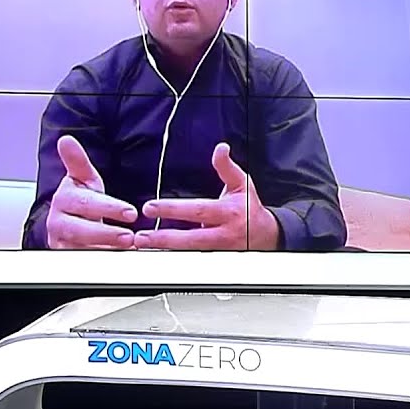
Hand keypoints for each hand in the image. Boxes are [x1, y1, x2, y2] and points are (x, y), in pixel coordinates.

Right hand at [45, 135, 137, 248]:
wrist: (65, 221)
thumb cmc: (80, 199)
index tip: (131, 212)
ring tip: (128, 248)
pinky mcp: (67, 256)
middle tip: (129, 237)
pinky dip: (101, 259)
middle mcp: (59, 221)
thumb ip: (77, 162)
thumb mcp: (82, 179)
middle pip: (80, 230)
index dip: (108, 207)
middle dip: (106, 234)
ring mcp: (62, 241)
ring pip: (80, 249)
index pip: (85, 203)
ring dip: (105, 250)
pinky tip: (119, 258)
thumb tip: (66, 140)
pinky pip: (82, 260)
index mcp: (65, 199)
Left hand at [134, 143, 279, 250]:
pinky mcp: (218, 260)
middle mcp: (225, 233)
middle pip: (192, 238)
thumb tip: (221, 148)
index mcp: (229, 212)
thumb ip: (227, 167)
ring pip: (191, 253)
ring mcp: (221, 250)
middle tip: (141, 236)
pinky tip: (158, 253)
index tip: (150, 207)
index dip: (173, 209)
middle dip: (165, 238)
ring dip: (166, 250)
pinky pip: (193, 259)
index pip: (198, 210)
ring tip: (144, 245)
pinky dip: (174, 257)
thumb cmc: (250, 207)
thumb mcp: (242, 184)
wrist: (268, 235)